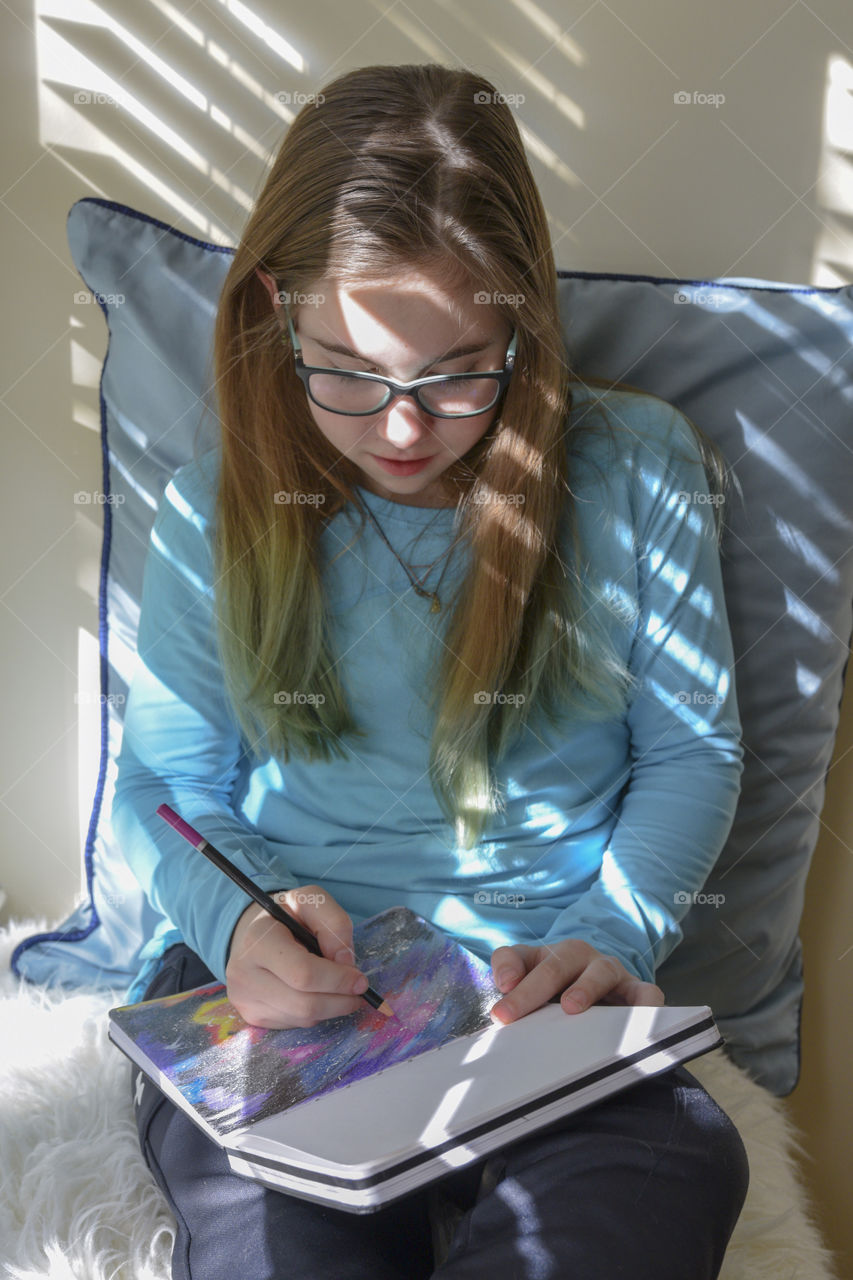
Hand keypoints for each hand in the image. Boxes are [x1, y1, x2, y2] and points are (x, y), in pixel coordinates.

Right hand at [225, 885, 368, 1028]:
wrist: (254, 934)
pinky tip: (315, 993)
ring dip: (331, 1007)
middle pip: (304, 1004)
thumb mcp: (312, 900)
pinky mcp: (252, 1017)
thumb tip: (345, 963)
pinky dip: (315, 1013)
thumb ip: (335, 923)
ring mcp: (245, 1000)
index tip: (361, 980)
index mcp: (258, 940)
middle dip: (340, 1000)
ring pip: (302, 1018)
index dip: (338, 980)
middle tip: (358, 991)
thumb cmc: (287, 916)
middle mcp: (244, 974)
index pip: (303, 973)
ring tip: (338, 988)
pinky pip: (295, 1024)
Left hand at [489, 939, 663, 1024]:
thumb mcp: (529, 966)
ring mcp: (613, 973)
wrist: (602, 977)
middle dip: (533, 990)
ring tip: (570, 1007)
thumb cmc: (560, 979)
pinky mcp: (638, 991)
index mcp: (555, 953)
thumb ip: (508, 965)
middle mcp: (584, 958)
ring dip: (586, 987)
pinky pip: (647, 994)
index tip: (498, 1013)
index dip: (511, 981)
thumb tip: (505, 982)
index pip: (525, 961)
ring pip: (602, 971)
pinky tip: (635, 1021)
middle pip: (558, 965)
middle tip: (512, 1015)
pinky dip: (645, 1004)